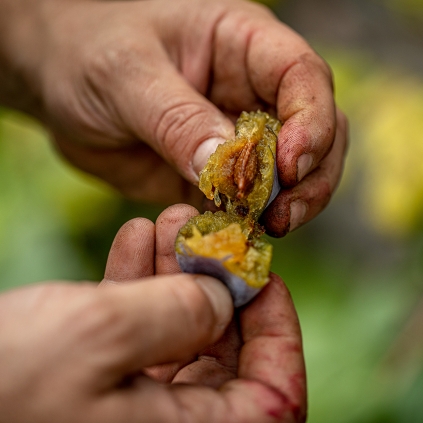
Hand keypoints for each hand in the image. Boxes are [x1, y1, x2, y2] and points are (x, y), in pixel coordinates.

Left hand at [0, 0, 346, 232]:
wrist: (60, 80)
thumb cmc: (89, 50)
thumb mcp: (126, 74)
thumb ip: (177, 120)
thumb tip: (226, 169)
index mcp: (242, 44)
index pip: (304, 77)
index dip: (312, 123)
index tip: (290, 168)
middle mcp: (252, 91)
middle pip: (318, 131)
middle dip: (311, 177)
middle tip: (284, 216)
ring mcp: (237, 137)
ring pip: (291, 174)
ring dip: (289, 205)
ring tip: (266, 229)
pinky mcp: (215, 175)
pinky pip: (248, 202)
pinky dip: (250, 222)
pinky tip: (235, 236)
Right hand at [0, 204, 305, 421]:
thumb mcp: (98, 336)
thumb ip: (177, 313)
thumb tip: (222, 295)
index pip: (274, 398)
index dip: (279, 331)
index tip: (262, 274)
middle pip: (225, 356)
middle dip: (216, 284)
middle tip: (206, 230)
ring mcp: (131, 413)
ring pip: (179, 337)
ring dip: (175, 275)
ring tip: (169, 222)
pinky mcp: (99, 390)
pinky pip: (137, 336)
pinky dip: (138, 287)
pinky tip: (134, 241)